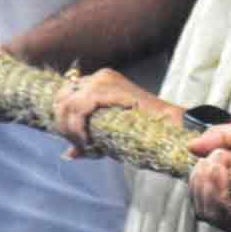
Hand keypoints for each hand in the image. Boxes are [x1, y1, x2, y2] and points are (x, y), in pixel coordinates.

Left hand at [53, 67, 179, 155]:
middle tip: (77, 145)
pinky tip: (88, 141)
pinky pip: (80, 107)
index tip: (73, 142)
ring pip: (68, 103)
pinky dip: (78, 127)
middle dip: (63, 125)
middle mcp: (98, 77)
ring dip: (70, 128)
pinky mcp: (107, 87)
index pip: (65, 96)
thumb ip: (89, 139)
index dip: (62, 120)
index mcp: (97, 83)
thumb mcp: (110, 133)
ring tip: (84, 144)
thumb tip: (68, 154)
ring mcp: (102, 79)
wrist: (168, 124)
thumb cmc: (142, 131)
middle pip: (62, 98)